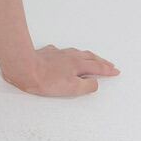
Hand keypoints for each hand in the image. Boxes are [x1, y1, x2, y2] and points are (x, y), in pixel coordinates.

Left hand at [1, 44, 120, 96]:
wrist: (24, 67)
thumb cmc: (46, 80)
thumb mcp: (72, 88)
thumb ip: (87, 85)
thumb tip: (95, 82)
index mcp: (77, 64)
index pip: (97, 67)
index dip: (107, 70)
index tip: (115, 71)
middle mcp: (69, 56)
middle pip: (89, 57)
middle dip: (101, 61)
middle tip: (109, 64)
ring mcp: (58, 53)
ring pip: (77, 52)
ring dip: (88, 56)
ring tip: (92, 58)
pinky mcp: (47, 53)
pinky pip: (63, 51)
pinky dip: (70, 54)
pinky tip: (67, 55)